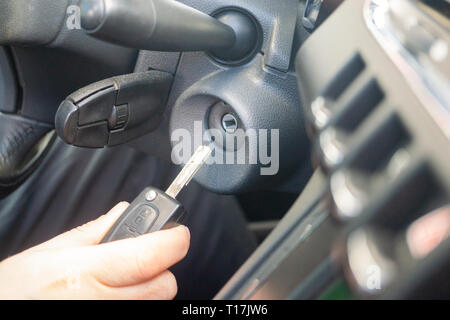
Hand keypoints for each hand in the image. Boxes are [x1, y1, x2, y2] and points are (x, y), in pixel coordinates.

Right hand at [0, 202, 189, 299]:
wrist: (0, 314)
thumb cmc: (14, 293)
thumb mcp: (46, 253)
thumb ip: (93, 231)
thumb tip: (124, 211)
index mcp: (85, 272)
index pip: (150, 255)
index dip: (174, 240)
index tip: (178, 232)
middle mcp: (101, 302)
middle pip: (164, 284)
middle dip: (161, 267)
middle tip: (142, 259)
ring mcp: (108, 319)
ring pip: (156, 303)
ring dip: (148, 289)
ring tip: (119, 283)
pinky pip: (141, 314)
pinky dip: (136, 304)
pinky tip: (112, 297)